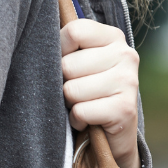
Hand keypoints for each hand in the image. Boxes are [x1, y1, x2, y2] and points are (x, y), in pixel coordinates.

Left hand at [59, 17, 141, 167]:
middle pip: (68, 64)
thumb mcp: (80, 62)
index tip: (64, 63)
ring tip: (83, 105)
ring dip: (70, 103)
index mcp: (113, 37)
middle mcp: (126, 55)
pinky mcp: (125, 109)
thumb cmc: (89, 92)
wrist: (113, 136)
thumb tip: (39, 38)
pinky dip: (77, 120)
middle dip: (64, 83)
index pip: (74, 31)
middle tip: (77, 92)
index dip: (59, 50)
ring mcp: (129, 82)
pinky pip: (80, 111)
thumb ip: (66, 46)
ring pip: (72, 89)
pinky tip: (88, 120)